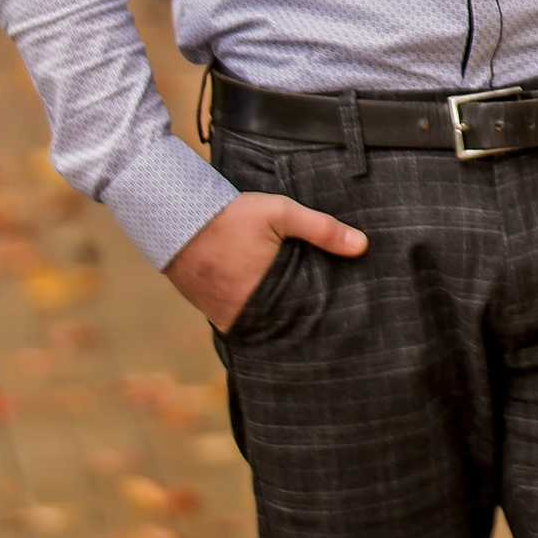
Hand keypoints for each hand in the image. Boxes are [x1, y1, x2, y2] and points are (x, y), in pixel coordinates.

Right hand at [163, 191, 366, 331]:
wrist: (175, 217)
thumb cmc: (231, 216)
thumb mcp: (280, 214)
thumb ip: (322, 229)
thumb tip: (362, 246)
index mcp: (264, 295)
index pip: (301, 318)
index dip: (319, 317)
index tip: (339, 318)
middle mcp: (242, 312)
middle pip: (281, 324)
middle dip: (300, 320)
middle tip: (325, 319)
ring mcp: (223, 314)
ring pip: (261, 323)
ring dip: (276, 317)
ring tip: (301, 311)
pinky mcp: (209, 310)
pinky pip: (240, 317)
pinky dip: (255, 312)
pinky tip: (270, 304)